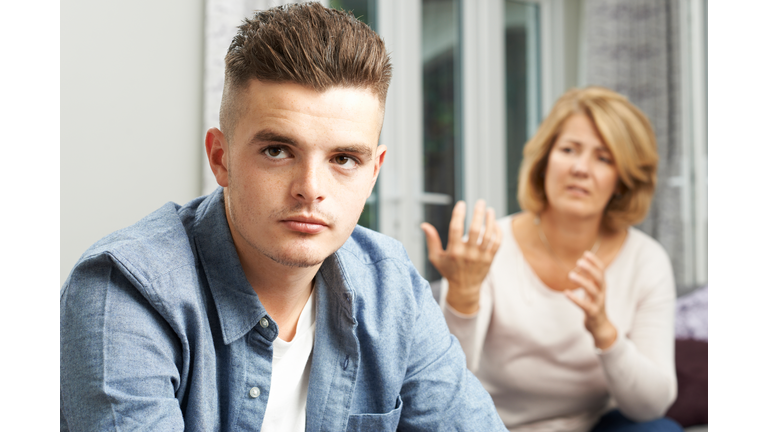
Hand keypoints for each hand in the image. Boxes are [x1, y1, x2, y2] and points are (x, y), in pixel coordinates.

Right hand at [421, 200, 501, 314]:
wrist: (464, 288)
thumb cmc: (448, 271)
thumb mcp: (436, 258)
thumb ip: (431, 240)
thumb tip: (424, 225)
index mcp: (454, 252)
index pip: (456, 229)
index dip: (458, 214)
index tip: (461, 204)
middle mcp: (468, 254)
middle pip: (475, 230)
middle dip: (478, 214)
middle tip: (480, 202)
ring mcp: (481, 257)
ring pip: (488, 235)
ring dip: (490, 221)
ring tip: (490, 210)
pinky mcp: (490, 259)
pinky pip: (497, 243)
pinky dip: (497, 232)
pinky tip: (494, 223)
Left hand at [565, 250, 617, 349]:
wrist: (600, 326)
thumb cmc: (594, 304)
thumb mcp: (592, 290)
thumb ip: (589, 277)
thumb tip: (582, 262)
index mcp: (602, 286)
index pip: (601, 271)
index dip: (595, 262)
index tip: (586, 253)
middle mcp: (602, 293)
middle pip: (599, 279)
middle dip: (590, 269)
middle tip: (579, 261)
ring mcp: (598, 303)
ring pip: (592, 290)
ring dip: (582, 281)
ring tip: (570, 275)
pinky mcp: (592, 312)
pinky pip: (584, 305)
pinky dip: (575, 299)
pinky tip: (566, 293)